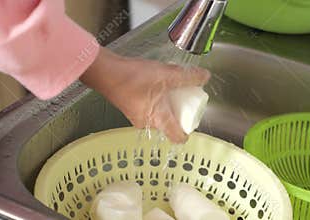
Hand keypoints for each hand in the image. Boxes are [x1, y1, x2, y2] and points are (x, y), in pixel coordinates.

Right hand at [80, 47, 209, 142]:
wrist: (104, 71)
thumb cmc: (132, 77)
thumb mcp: (167, 74)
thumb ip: (187, 77)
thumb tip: (205, 77)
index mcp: (158, 120)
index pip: (177, 137)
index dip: (187, 133)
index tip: (192, 121)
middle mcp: (147, 123)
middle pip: (169, 125)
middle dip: (178, 113)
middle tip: (184, 99)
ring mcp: (136, 116)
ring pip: (158, 116)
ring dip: (166, 105)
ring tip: (171, 88)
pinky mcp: (130, 107)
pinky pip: (148, 108)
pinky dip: (155, 100)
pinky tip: (156, 84)